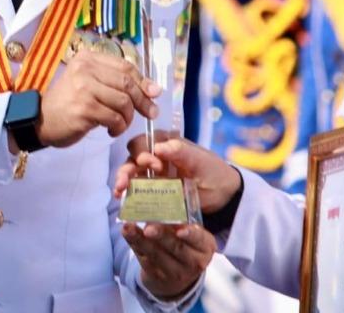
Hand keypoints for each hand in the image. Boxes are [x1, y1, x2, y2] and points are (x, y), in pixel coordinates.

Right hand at [37, 50, 159, 147]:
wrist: (41, 120)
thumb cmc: (68, 103)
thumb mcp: (90, 84)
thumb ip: (116, 83)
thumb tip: (154, 90)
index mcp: (88, 58)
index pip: (125, 66)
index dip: (143, 81)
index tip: (154, 94)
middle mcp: (85, 69)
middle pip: (127, 83)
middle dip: (143, 101)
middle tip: (151, 113)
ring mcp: (84, 88)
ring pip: (123, 102)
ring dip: (128, 118)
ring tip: (120, 125)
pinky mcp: (84, 109)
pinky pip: (114, 118)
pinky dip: (119, 127)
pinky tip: (112, 130)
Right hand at [115, 137, 241, 214]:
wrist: (225, 196)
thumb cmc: (213, 171)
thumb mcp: (200, 160)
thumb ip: (181, 151)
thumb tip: (159, 147)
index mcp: (165, 144)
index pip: (144, 142)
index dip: (143, 151)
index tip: (155, 164)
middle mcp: (155, 158)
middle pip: (132, 159)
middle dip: (126, 169)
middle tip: (125, 182)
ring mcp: (153, 176)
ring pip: (131, 175)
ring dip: (123, 181)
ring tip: (119, 192)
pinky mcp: (154, 193)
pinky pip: (137, 192)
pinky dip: (129, 195)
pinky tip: (123, 201)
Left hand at [123, 222, 213, 300]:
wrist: (177, 280)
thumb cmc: (185, 247)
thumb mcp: (192, 238)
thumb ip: (182, 223)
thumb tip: (161, 201)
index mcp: (205, 247)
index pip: (199, 240)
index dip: (190, 235)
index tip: (180, 231)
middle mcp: (192, 262)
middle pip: (176, 247)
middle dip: (161, 236)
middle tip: (149, 228)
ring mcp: (173, 272)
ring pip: (156, 254)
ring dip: (141, 239)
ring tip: (129, 228)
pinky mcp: (155, 276)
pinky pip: (143, 258)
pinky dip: (134, 243)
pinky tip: (126, 233)